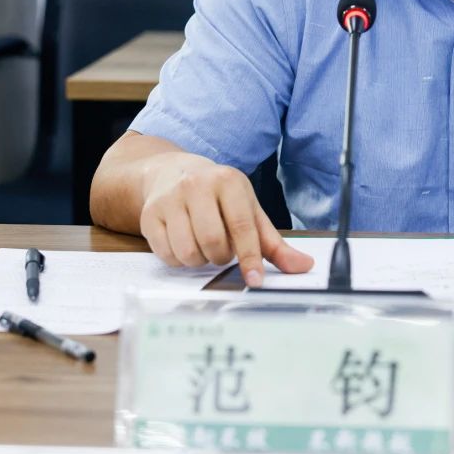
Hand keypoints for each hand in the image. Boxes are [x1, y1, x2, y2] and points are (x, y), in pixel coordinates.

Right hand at [139, 159, 313, 286]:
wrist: (171, 173)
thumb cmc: (218, 197)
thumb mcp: (248, 210)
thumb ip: (273, 243)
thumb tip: (303, 267)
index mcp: (228, 181)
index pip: (242, 226)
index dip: (250, 257)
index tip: (255, 281)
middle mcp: (197, 186)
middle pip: (213, 242)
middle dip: (221, 257)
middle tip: (222, 250)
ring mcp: (170, 199)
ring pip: (189, 252)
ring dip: (201, 261)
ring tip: (204, 246)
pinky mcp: (150, 215)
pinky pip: (167, 255)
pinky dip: (180, 260)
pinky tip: (184, 244)